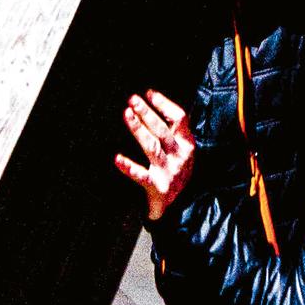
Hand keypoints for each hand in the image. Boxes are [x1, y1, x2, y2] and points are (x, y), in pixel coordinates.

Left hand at [117, 90, 196, 220]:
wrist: (181, 210)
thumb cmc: (176, 174)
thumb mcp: (182, 153)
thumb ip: (173, 134)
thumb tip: (152, 106)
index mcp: (188, 145)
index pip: (179, 118)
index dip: (164, 104)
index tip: (149, 93)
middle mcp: (180, 157)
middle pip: (162, 130)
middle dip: (147, 113)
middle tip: (132, 99)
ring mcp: (169, 172)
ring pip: (152, 147)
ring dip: (139, 129)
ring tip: (127, 114)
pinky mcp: (158, 188)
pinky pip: (141, 176)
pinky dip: (129, 167)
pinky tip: (117, 159)